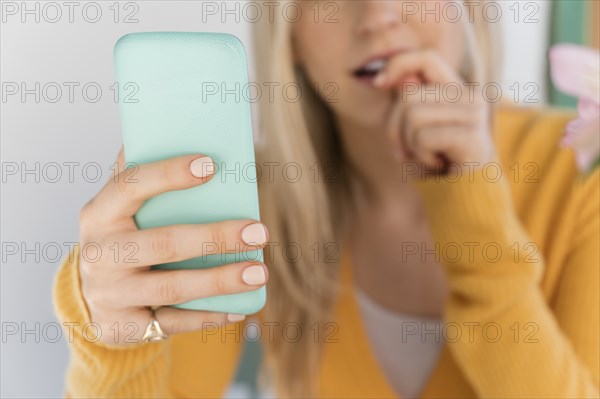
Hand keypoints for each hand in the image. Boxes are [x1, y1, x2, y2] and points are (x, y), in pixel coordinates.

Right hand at [77, 148, 268, 344]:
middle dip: (216, 237)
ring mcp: (110, 293)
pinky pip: (174, 322)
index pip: (131, 186)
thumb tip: (164, 127)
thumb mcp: (117, 209)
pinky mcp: (124, 326)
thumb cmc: (118, 240)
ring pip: (173, 287)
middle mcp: (100, 254)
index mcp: (99, 214)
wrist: (87, 300)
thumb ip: (136, 175)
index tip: (211, 165)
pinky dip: (209, 316)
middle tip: (259, 232)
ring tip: (259, 272)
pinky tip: (241, 307)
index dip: (169, 174)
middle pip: (164, 243)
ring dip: (221, 280)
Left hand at [376, 49, 494, 171]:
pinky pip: (423, 137)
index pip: (426, 58)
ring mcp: (474, 114)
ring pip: (413, 115)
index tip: (379, 82)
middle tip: (406, 149)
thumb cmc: (437, 161)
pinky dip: (421, 155)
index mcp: (456, 89)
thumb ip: (409, 102)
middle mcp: (470, 96)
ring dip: (409, 143)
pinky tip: (437, 163)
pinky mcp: (471, 135)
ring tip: (426, 156)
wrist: (465, 195)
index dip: (398, 64)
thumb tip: (398, 80)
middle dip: (395, 126)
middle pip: (409, 95)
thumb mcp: (415, 129)